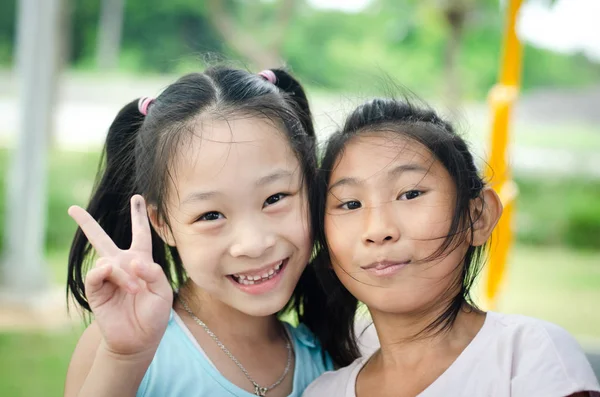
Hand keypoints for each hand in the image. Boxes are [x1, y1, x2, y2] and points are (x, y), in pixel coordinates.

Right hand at [69, 195, 172, 356]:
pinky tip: (112, 275)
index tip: (137, 198)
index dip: (139, 217)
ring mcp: (107, 277)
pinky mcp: (96, 290)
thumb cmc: (154, 315)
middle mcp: (121, 265)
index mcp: (141, 261)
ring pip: (107, 260)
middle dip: (87, 224)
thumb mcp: (163, 292)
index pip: (140, 234)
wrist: (139, 339)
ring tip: (135, 291)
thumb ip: (153, 273)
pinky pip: (96, 274)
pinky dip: (106, 273)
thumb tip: (133, 262)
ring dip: (124, 274)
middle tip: (73, 208)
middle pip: (102, 240)